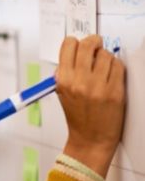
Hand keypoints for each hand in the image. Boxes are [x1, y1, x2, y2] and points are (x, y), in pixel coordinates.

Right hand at [56, 35, 125, 176]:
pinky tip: (111, 74)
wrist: (91, 138)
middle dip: (93, 42)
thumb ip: (67, 71)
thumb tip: (77, 51)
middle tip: (96, 45)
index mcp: (63, 80)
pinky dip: (116, 67)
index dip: (76, 42)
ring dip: (106, 57)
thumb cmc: (78, 116)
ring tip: (103, 66)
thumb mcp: (62, 92)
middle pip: (88, 45)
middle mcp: (79, 81)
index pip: (68, 45)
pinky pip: (118, 66)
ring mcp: (98, 86)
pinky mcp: (115, 91)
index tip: (80, 44)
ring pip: (105, 54)